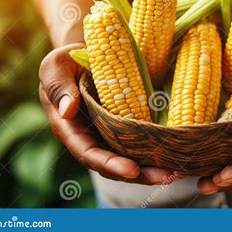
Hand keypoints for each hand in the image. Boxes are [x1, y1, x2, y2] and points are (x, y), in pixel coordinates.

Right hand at [39, 43, 177, 184]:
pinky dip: (156, 152)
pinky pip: (139, 144)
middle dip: (140, 175)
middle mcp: (89, 138)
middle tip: (167, 176)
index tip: (132, 170)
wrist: (84, 56)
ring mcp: (108, 134)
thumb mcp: (55, 66)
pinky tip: (176, 154)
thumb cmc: (65, 60)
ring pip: (129, 159)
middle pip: (113, 165)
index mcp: (69, 129)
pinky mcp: (124, 127)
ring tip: (176, 172)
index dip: (110, 164)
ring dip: (152, 169)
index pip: (88, 153)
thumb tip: (67, 111)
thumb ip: (58, 87)